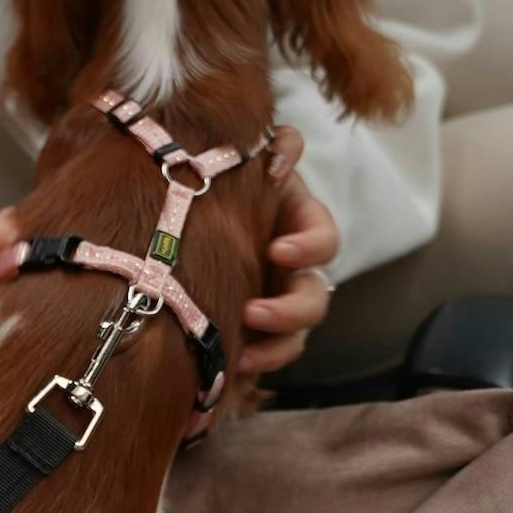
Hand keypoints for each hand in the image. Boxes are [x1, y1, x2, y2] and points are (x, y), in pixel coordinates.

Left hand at [240, 127, 339, 376]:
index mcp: (297, 226)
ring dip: (277, 345)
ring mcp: (277, 300)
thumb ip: (276, 147)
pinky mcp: (258, 328)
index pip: (323, 239)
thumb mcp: (251, 158)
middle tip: (253, 312)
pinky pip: (271, 355)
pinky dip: (259, 362)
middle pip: (315, 297)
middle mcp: (293, 268)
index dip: (310, 247)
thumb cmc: (227, 181)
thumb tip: (280, 155)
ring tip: (243, 352)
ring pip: (297, 334)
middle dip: (291, 310)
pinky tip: (235, 366)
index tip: (279, 250)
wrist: (190, 211)